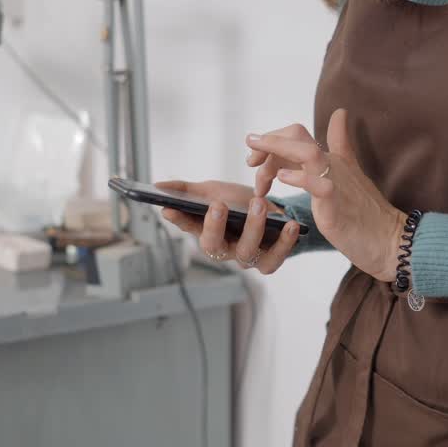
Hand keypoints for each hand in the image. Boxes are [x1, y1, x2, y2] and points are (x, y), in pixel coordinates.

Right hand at [155, 180, 300, 274]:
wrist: (273, 213)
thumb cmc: (238, 203)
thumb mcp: (213, 191)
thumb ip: (186, 190)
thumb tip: (157, 185)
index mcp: (206, 231)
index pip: (187, 227)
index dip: (179, 219)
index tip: (169, 208)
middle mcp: (224, 248)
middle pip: (213, 246)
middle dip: (214, 226)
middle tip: (217, 205)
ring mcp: (246, 257)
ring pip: (245, 252)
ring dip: (252, 228)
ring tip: (258, 204)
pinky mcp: (268, 261)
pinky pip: (274, 258)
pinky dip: (284, 242)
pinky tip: (290, 224)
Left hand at [245, 108, 406, 281]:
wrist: (390, 240)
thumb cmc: (367, 213)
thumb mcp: (349, 175)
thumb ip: (342, 144)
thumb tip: (340, 113)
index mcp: (331, 160)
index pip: (297, 133)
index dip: (272, 138)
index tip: (253, 154)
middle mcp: (333, 166)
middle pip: (298, 135)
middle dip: (268, 141)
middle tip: (250, 158)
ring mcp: (337, 184)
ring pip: (307, 153)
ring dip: (278, 151)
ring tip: (256, 161)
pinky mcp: (338, 206)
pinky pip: (320, 186)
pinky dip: (300, 178)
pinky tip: (283, 179)